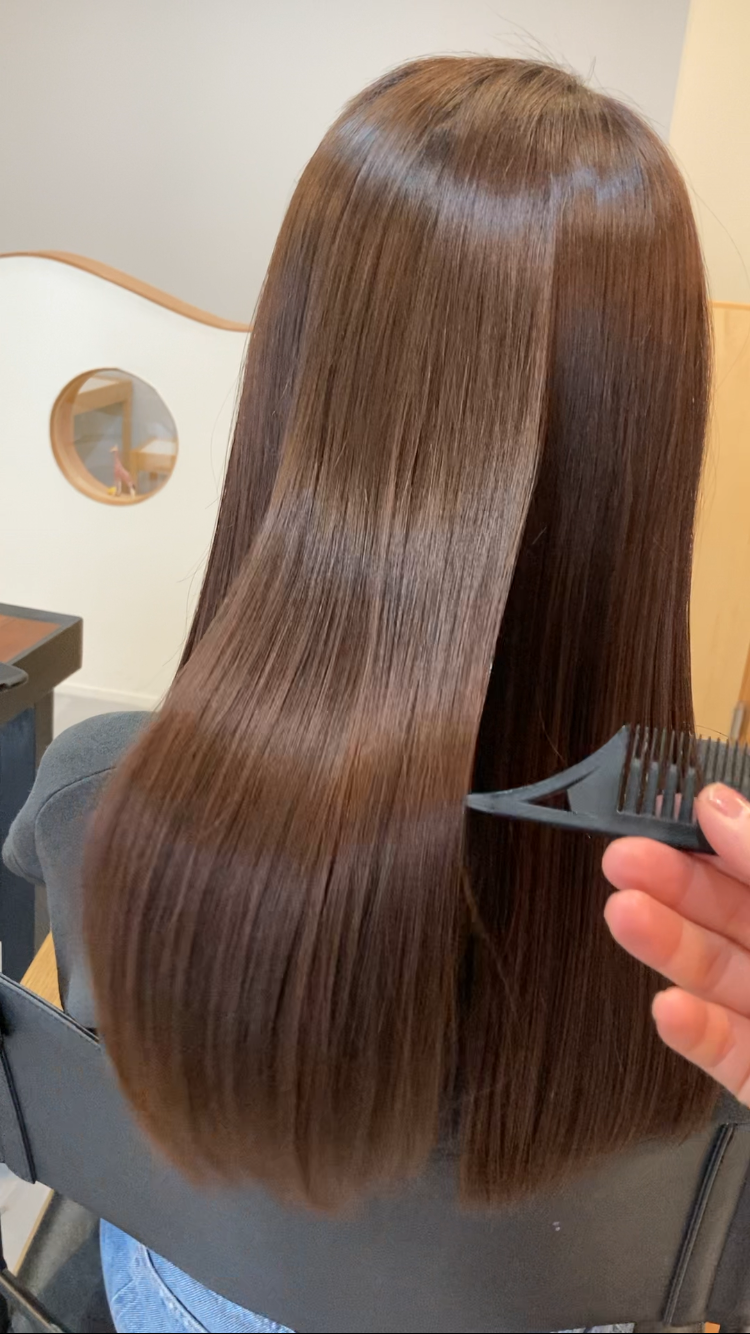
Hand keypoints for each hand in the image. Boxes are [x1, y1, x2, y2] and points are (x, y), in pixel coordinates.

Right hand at [603, 784, 749, 1103]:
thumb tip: (718, 805)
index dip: (709, 835)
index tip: (658, 811)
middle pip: (731, 912)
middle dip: (673, 884)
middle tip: (618, 858)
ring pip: (718, 974)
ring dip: (667, 945)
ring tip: (623, 915)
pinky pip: (723, 1051)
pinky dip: (693, 1031)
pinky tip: (665, 1007)